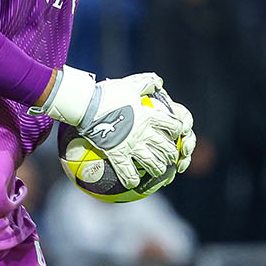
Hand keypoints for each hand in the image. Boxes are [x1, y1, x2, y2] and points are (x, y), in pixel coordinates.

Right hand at [37, 68, 189, 189]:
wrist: (88, 105)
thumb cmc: (109, 93)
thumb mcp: (130, 84)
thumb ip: (146, 82)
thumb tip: (159, 82)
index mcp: (149, 116)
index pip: (173, 124)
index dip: (178, 129)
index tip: (176, 132)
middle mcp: (144, 132)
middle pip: (166, 147)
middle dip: (172, 153)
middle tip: (171, 157)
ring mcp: (132, 145)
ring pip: (152, 162)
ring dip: (158, 169)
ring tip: (159, 172)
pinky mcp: (117, 154)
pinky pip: (127, 171)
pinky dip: (132, 179)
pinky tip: (134, 184)